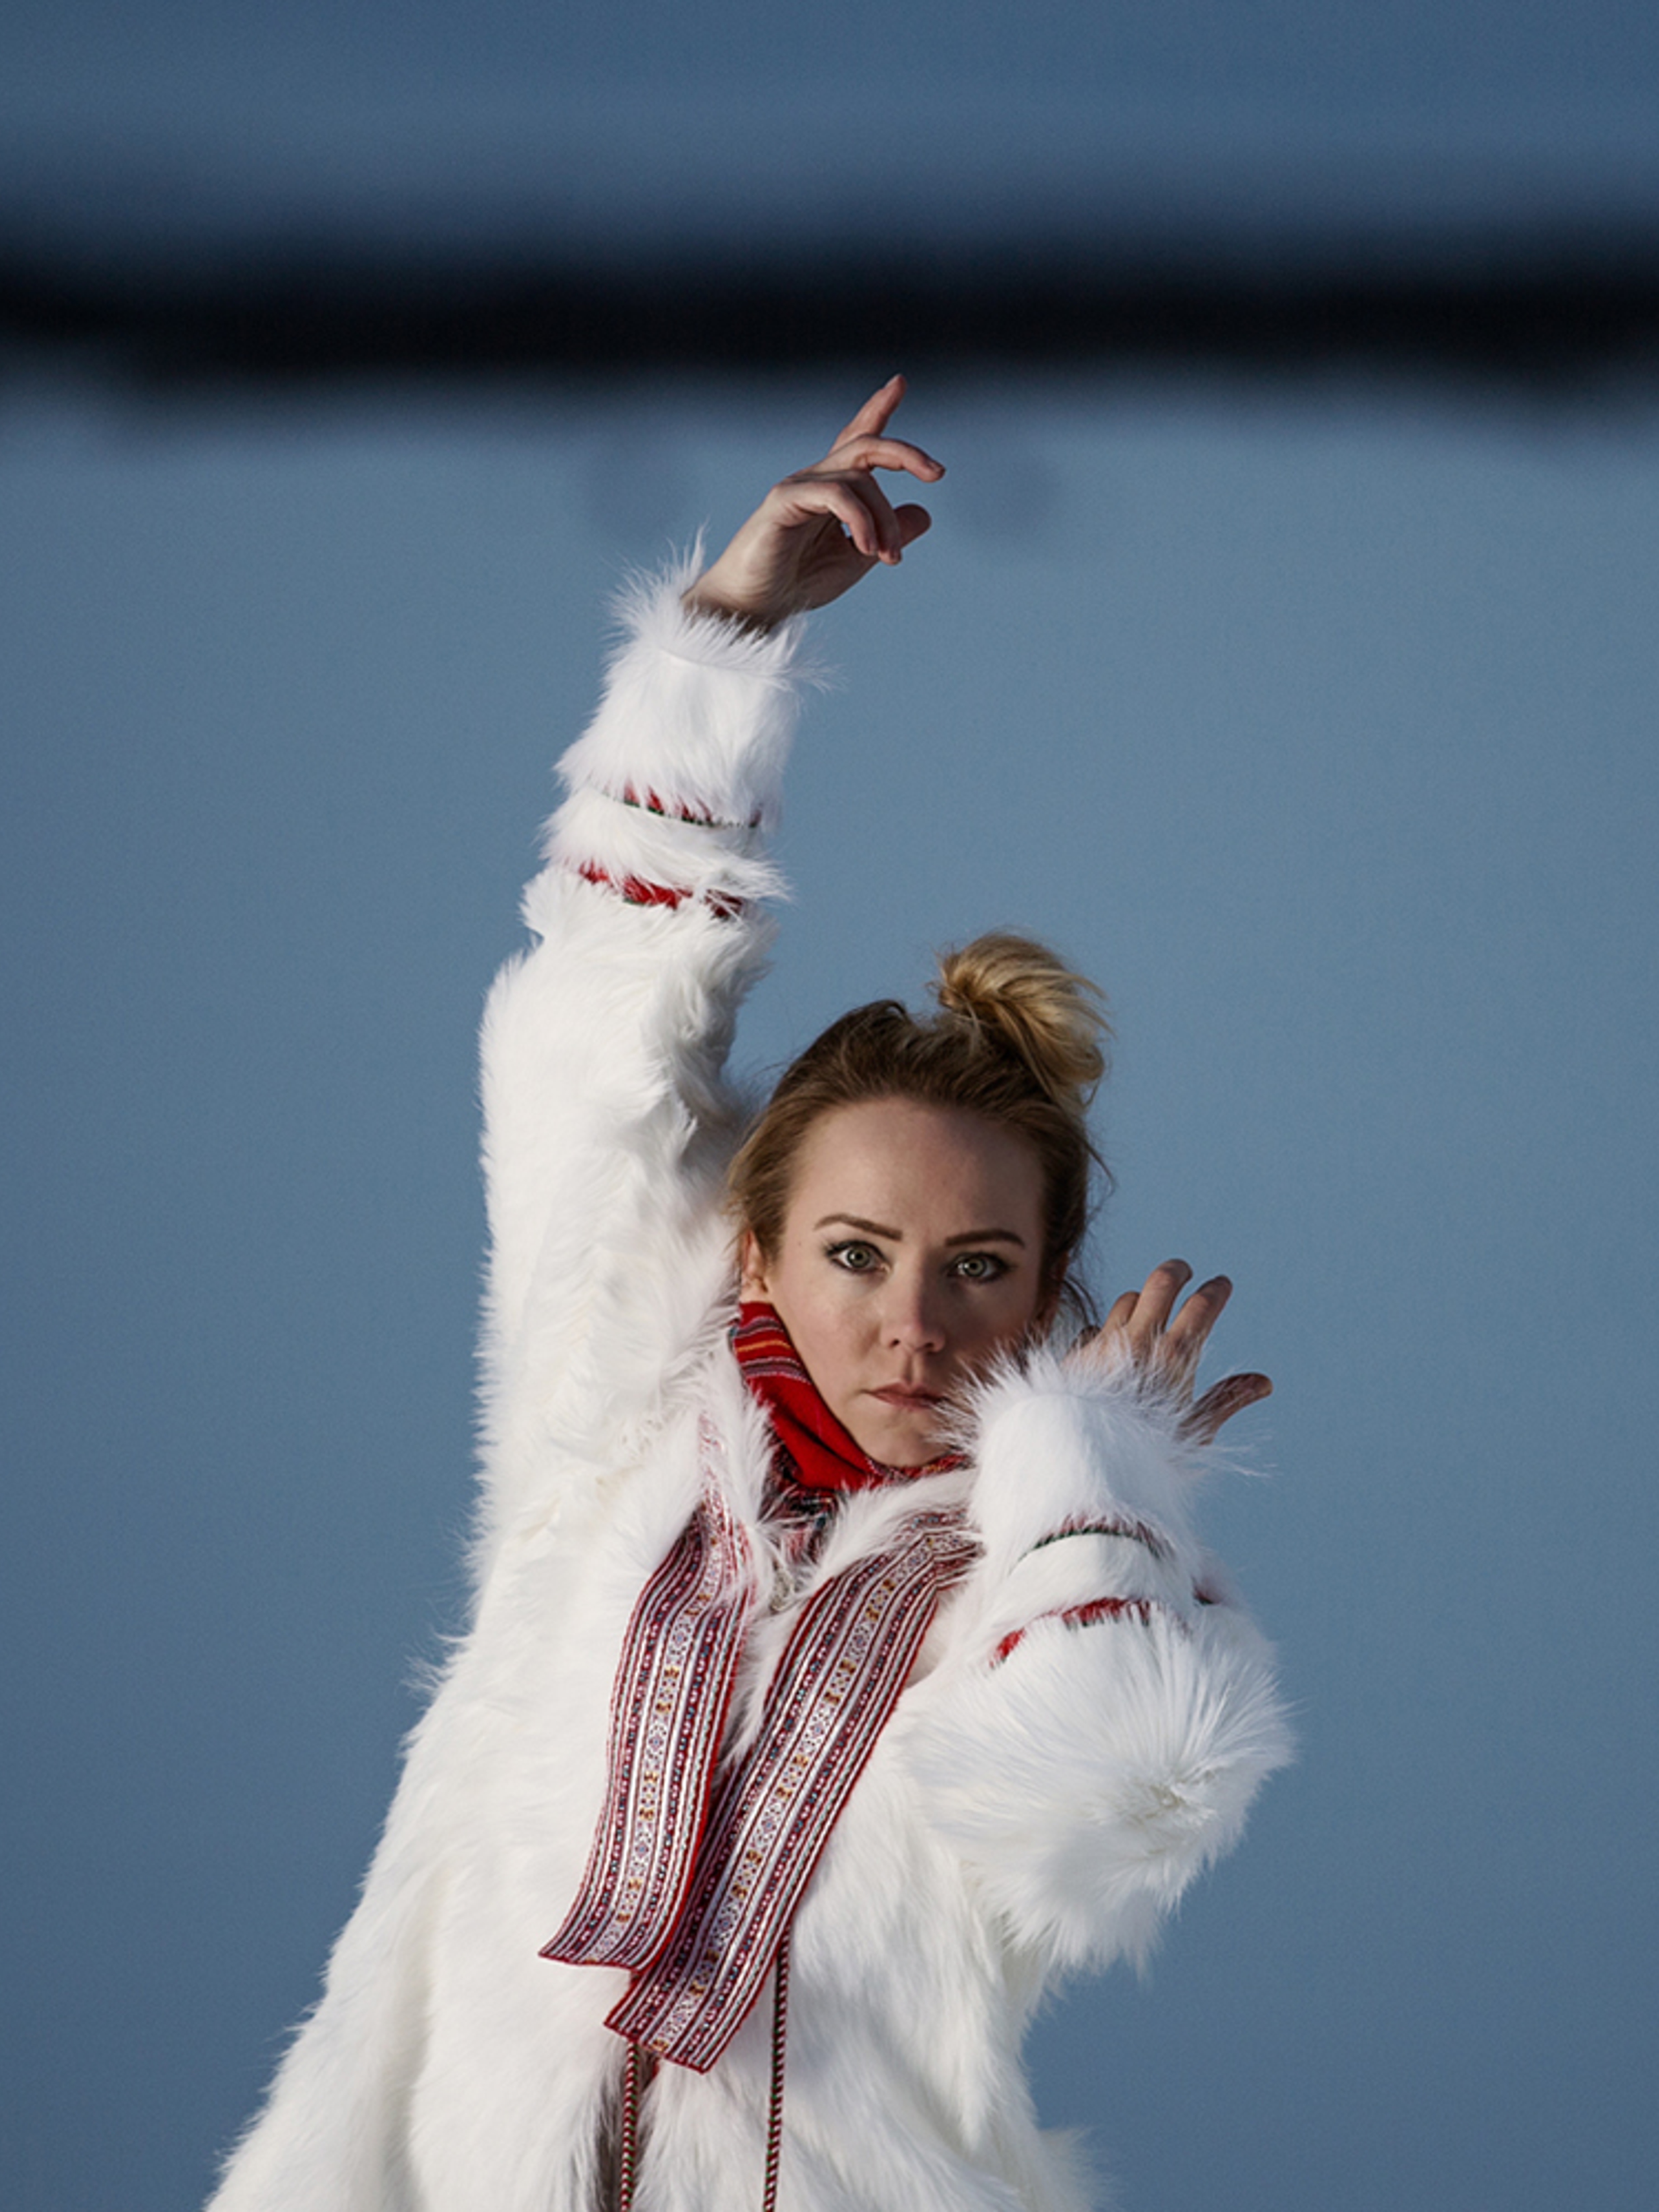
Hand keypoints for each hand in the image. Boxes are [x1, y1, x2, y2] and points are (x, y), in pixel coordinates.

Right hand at [684, 375, 943, 630]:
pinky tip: (868, 550)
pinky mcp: (783, 501)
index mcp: (830, 488)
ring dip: (885, 519)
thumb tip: (925, 512)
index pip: (856, 439)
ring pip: (861, 479)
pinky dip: (862, 521)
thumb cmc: (798, 582)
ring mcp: (798, 486)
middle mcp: (814, 479)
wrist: (753, 606)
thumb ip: (888, 533)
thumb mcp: (858, 558)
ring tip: (890, 557)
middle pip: (865, 446)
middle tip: (937, 473)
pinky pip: (837, 495)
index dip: (877, 410)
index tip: (899, 383)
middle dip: (905, 452)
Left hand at [1071, 1260, 1271, 1443]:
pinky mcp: (1077, 1356)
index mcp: (1174, 1358)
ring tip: (1151, 1309)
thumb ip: (1225, 1400)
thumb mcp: (1194, 1432)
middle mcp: (1137, 1342)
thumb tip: (1264, 1383)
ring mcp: (1103, 1345)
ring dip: (1142, 1299)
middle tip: (1184, 1270)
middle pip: (1160, 1283)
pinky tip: (1112, 1345)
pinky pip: (1095, 1328)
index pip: (1201, 1307)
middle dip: (1177, 1271)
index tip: (1222, 1284)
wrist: (1085, 1465)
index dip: (1216, 1291)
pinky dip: (1108, 1330)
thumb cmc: (1145, 1454)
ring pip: (1126, 1300)